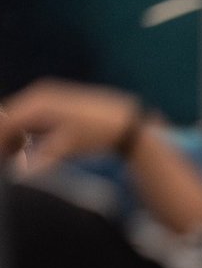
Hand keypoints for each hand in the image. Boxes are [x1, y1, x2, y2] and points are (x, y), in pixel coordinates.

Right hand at [0, 79, 145, 166]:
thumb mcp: (69, 147)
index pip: (7, 121)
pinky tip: (25, 146)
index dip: (1, 140)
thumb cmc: (97, 133)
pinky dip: (24, 129)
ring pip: (18, 116)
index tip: (3, 158)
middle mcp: (39, 95)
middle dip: (4, 138)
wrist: (124, 120)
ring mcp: (46, 97)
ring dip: (12, 135)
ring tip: (12, 156)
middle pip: (9, 116)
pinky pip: (30, 115)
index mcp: (39, 105)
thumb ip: (43, 157)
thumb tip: (20, 172)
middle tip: (7, 159)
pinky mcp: (54, 102)